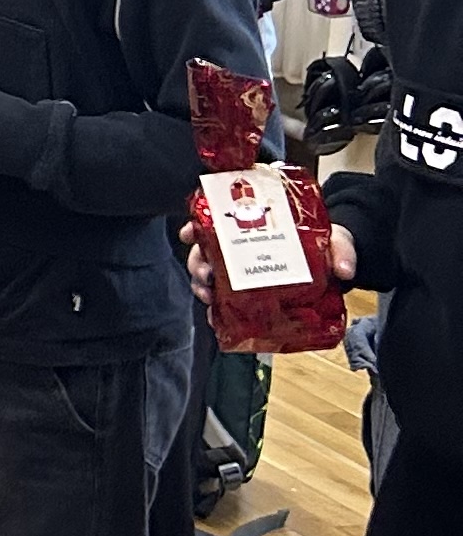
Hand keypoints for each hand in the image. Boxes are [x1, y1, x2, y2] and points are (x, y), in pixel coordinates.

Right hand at [190, 213, 356, 302]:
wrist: (335, 265)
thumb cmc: (327, 245)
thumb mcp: (336, 241)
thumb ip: (341, 250)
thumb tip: (344, 270)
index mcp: (256, 226)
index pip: (218, 218)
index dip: (198, 224)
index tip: (190, 232)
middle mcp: (242, 246)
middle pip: (206, 249)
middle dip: (197, 260)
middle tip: (206, 272)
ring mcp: (243, 271)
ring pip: (209, 274)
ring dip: (202, 284)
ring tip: (208, 296)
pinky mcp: (250, 294)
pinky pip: (225, 300)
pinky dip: (217, 309)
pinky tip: (215, 317)